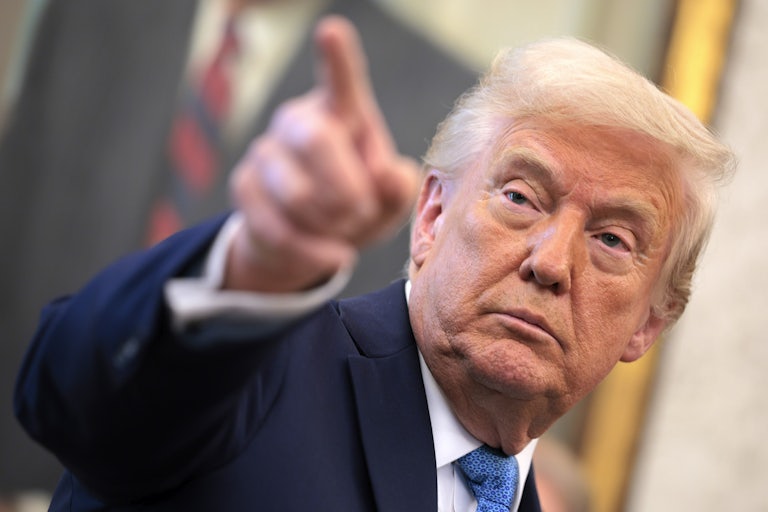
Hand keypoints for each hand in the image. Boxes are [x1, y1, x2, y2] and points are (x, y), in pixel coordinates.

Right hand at [226, 16, 420, 292]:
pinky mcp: (244, 187)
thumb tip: (391, 175)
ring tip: (343, 230)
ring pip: (294, 192)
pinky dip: (313, 251)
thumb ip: (398, 187)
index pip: (340, 81)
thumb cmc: (357, 207)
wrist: (310, 243)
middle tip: (359, 212)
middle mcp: (298, 121)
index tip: (332, 31)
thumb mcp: (388, 201)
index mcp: (342, 113)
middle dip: (345, 190)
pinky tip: (332, 255)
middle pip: (315, 140)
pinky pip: (278, 227)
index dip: (337, 57)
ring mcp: (265, 151)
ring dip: (330, 224)